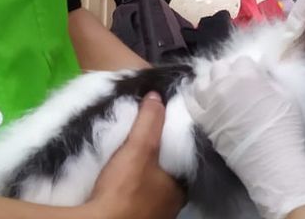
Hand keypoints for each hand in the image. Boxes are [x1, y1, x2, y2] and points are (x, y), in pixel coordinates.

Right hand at [85, 94, 183, 218]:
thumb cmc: (126, 188)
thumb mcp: (139, 147)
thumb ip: (149, 121)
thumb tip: (157, 96)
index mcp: (180, 189)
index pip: (183, 161)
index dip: (174, 145)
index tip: (161, 131)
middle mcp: (172, 206)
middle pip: (166, 176)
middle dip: (157, 162)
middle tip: (142, 142)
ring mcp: (154, 217)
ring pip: (152, 190)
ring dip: (143, 177)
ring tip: (130, 158)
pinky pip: (137, 201)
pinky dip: (131, 191)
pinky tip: (121, 182)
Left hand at [184, 58, 304, 218]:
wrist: (271, 160)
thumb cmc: (284, 128)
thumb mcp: (287, 96)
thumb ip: (272, 79)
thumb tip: (262, 71)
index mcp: (246, 75)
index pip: (242, 61)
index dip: (249, 68)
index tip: (254, 76)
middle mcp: (223, 85)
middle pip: (219, 67)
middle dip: (228, 71)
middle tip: (237, 83)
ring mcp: (209, 103)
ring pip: (201, 81)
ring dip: (209, 81)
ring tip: (217, 88)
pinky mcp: (202, 120)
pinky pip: (189, 102)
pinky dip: (191, 96)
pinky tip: (195, 95)